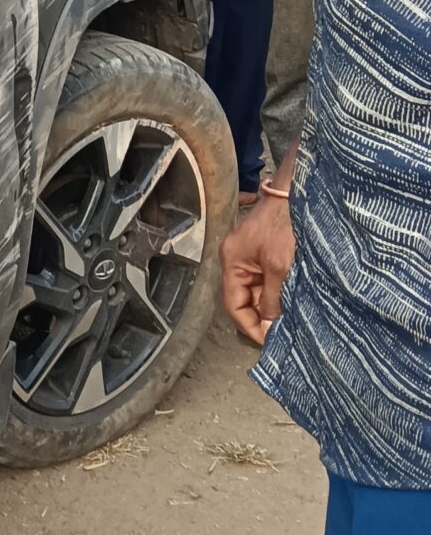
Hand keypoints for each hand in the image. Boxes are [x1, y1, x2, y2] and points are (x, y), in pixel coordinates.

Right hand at [222, 191, 295, 346]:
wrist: (301, 192)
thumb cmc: (286, 226)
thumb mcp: (280, 267)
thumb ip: (273, 299)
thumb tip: (270, 328)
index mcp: (232, 262)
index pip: (234, 305)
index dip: (250, 326)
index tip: (268, 342)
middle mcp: (237, 259)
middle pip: (246, 299)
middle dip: (263, 317)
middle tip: (284, 335)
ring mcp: (252, 253)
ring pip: (260, 290)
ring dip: (274, 305)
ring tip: (292, 321)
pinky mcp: (267, 249)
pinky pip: (269, 279)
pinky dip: (280, 292)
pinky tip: (294, 301)